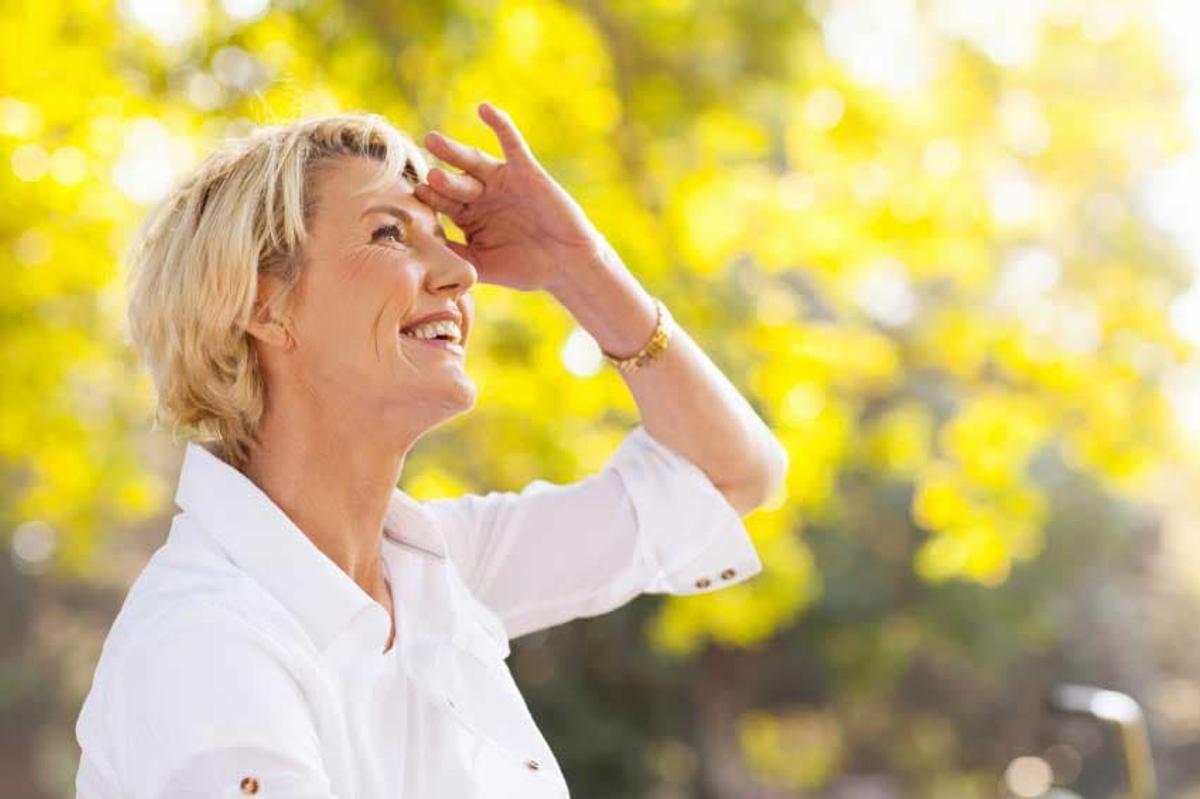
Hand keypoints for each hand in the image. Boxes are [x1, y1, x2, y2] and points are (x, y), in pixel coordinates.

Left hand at [413, 102, 611, 293]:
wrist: (568, 263)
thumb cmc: (527, 269)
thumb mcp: (484, 265)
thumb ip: (456, 254)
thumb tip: (423, 250)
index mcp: (468, 218)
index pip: (443, 205)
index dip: (431, 200)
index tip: (417, 197)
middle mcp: (481, 196)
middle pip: (454, 182)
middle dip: (442, 179)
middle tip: (428, 175)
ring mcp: (501, 181)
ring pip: (473, 162)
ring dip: (454, 151)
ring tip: (433, 141)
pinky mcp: (524, 169)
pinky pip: (511, 142)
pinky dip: (499, 125)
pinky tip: (484, 109)